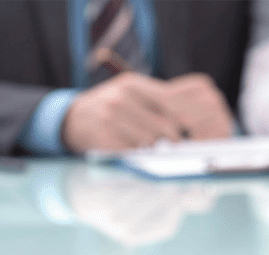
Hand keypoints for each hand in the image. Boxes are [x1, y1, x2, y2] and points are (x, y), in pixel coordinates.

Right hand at [62, 72, 233, 152]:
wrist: (72, 118)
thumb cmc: (111, 107)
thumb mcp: (132, 93)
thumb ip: (157, 102)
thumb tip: (190, 120)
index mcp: (134, 84)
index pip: (171, 102)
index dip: (186, 120)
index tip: (196, 132)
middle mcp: (121, 98)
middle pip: (164, 126)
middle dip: (174, 140)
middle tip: (177, 148)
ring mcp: (110, 118)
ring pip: (150, 141)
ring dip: (155, 149)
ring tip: (151, 148)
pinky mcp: (102, 138)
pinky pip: (133, 152)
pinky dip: (138, 155)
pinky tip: (134, 152)